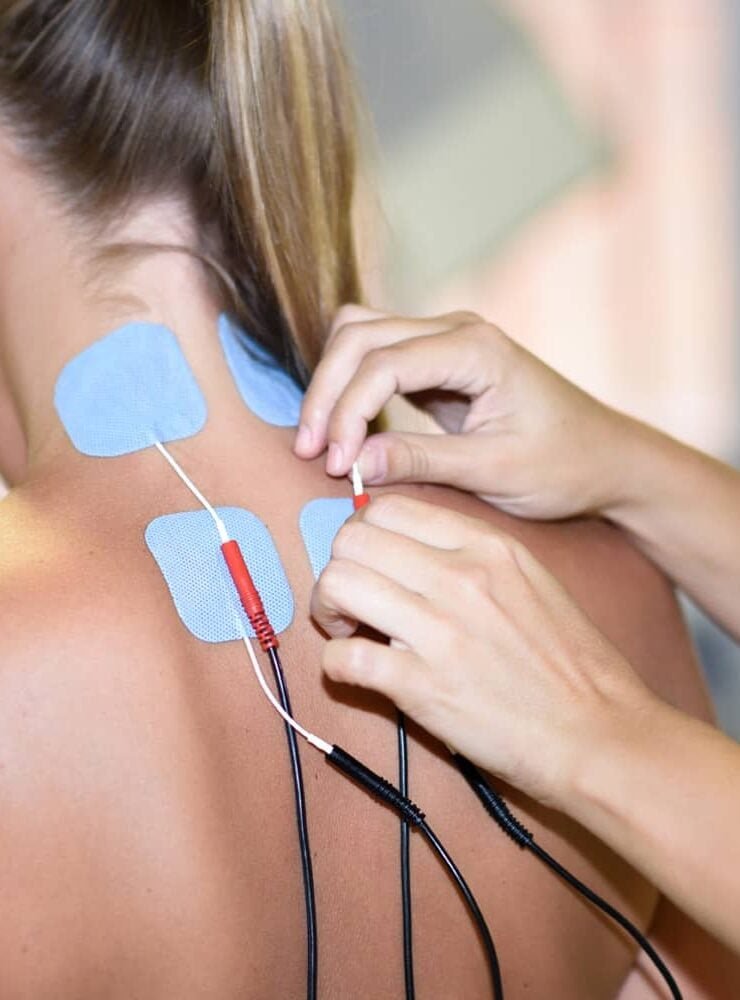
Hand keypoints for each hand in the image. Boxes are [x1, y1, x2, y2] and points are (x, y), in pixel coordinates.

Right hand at [295, 304, 630, 519]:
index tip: (335, 464)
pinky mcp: (437, 363)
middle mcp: (456, 330)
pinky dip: (350, 389)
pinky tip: (346, 432)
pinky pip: (375, 359)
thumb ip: (422, 462)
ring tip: (321, 443)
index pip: (382, 364)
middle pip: (357, 335)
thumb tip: (353, 464)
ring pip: (359, 337)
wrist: (604, 458)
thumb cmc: (563, 465)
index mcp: (476, 348)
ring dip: (332, 386)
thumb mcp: (494, 472)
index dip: (347, 413)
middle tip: (311, 453)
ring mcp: (445, 340)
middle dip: (326, 393)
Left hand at [311, 493, 657, 806]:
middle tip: (352, 601)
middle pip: (352, 541)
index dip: (364, 535)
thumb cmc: (571, 664)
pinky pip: (343, 657)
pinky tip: (357, 673)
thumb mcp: (530, 581)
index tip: (371, 564)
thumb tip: (408, 551)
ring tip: (351, 632)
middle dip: (339, 567)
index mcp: (487, 546)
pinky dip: (336, 665)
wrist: (601, 734)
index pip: (389, 508)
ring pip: (337, 585)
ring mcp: (439, 631)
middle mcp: (460, 577)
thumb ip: (472, 557)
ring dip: (329, 610)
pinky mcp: (422, 687)